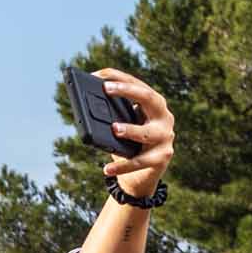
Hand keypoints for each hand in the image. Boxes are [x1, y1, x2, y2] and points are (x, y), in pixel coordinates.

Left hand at [95, 67, 175, 191]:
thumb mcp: (120, 127)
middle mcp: (164, 117)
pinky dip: (122, 166)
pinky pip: (140, 162)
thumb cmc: (128, 146)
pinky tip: (107, 169)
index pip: (138, 84)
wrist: (140, 177)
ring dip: (131, 129)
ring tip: (114, 128)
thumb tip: (86, 106)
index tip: (98, 75)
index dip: (118, 77)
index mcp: (153, 105)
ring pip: (147, 132)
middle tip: (106, 89)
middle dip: (128, 90)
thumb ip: (110, 116)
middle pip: (149, 98)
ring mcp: (165, 137)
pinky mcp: (162, 158)